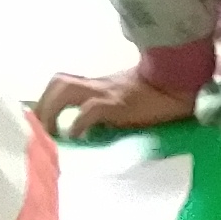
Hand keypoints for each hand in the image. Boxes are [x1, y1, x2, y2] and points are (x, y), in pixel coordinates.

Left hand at [40, 69, 198, 137]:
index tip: (39, 124)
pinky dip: (77, 122)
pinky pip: (89, 109)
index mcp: (99, 86)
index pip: (63, 85)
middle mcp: (97, 85)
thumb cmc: (157, 98)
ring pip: (64, 89)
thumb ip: (107, 114)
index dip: (46, 102)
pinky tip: (76, 136)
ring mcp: (106, 92)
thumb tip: (88, 135)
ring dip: (51, 111)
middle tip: (41, 131)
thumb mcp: (126, 105)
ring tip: (51, 134)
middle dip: (43, 105)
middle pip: (57, 82)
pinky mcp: (118, 103)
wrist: (181, 85)